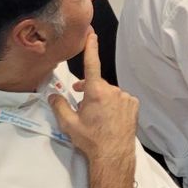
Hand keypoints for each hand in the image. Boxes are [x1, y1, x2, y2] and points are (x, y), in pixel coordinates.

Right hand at [48, 31, 138, 163]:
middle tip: (82, 106)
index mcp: (96, 92)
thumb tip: (52, 95)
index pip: (92, 64)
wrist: (113, 154)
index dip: (91, 48)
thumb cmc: (90, 139)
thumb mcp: (69, 124)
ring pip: (110, 93)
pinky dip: (114, 105)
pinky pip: (121, 100)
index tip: (92, 34)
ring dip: (102, 100)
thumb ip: (59, 106)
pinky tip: (110, 118)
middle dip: (89, 91)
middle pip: (97, 85)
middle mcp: (113, 91)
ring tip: (97, 117)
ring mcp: (126, 97)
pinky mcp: (134, 104)